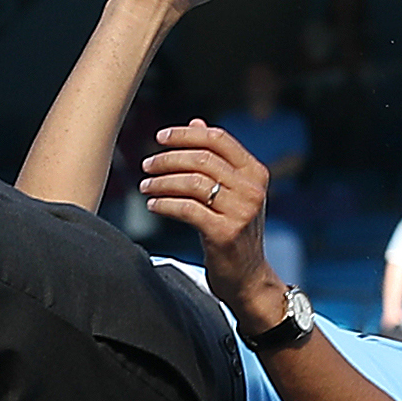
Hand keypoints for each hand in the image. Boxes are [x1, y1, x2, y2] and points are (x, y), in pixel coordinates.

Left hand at [140, 122, 278, 317]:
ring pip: (192, 183)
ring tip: (145, 186)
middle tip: (146, 164)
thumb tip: (197, 122)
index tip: (160, 137)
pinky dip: (164, 204)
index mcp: (256, 173)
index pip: (218, 140)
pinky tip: (153, 205)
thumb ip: (217, 158)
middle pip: (202, 159)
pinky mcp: (225, 233)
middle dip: (168, 159)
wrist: (249, 278)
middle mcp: (252, 190)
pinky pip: (187, 209)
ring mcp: (240, 212)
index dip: (186, 134)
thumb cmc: (235, 232)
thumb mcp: (234, 192)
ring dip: (162, 182)